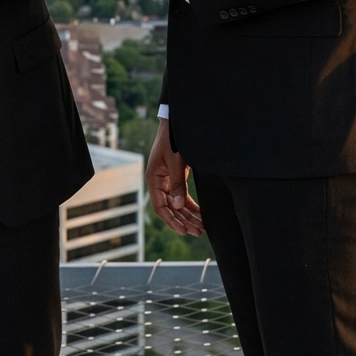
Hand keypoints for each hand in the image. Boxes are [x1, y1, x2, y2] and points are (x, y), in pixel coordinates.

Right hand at [146, 120, 203, 236]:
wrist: (176, 123)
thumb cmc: (173, 140)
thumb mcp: (176, 162)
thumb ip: (177, 184)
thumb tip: (178, 207)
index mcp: (154, 179)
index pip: (160, 207)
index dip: (171, 220)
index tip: (184, 231)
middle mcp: (159, 182)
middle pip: (170, 208)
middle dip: (183, 221)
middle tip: (198, 231)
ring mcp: (167, 180)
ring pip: (177, 204)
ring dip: (188, 215)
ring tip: (201, 227)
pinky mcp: (176, 177)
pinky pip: (182, 196)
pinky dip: (190, 205)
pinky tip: (200, 213)